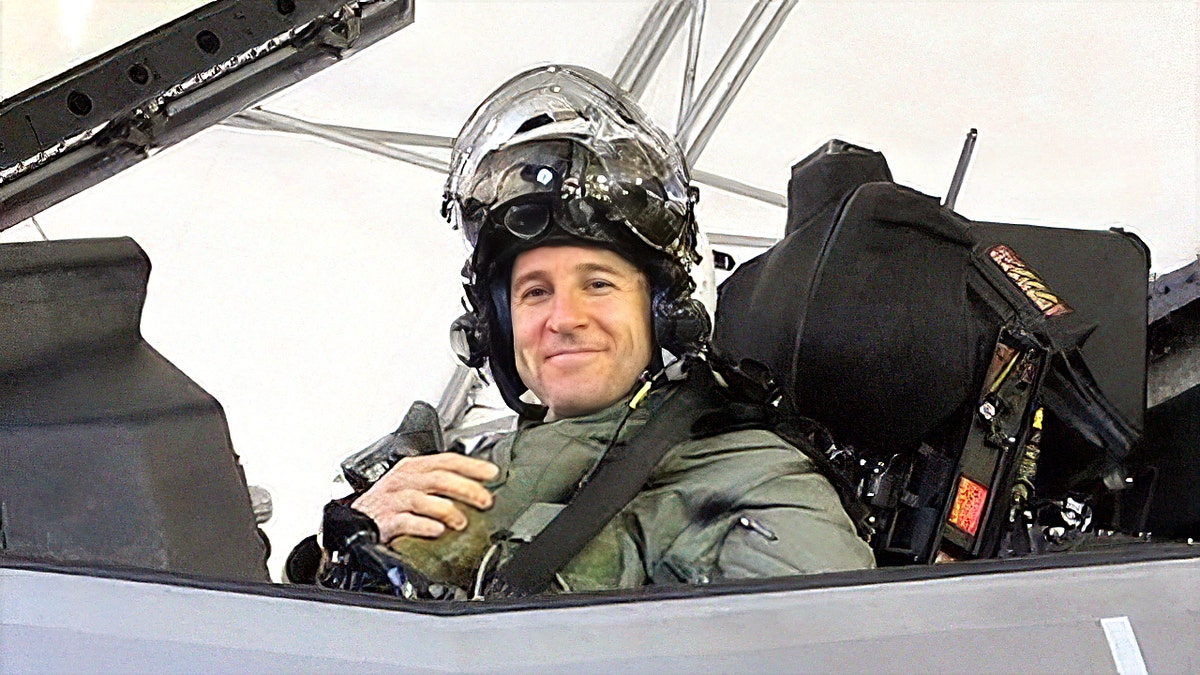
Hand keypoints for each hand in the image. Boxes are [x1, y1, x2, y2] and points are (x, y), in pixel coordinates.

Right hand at [351, 453, 498, 541]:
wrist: (355, 521)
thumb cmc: (388, 503)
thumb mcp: (412, 484)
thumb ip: (439, 482)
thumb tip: (476, 488)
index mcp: (413, 468)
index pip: (446, 460)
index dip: (471, 466)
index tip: (492, 473)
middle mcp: (403, 480)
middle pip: (439, 478)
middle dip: (466, 488)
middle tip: (485, 500)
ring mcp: (393, 500)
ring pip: (423, 499)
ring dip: (447, 510)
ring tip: (462, 522)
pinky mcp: (385, 521)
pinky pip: (406, 521)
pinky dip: (424, 525)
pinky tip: (438, 531)